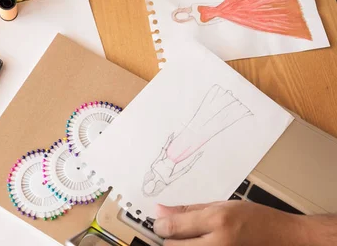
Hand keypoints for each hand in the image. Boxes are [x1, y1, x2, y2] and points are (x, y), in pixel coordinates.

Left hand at [154, 201, 312, 244]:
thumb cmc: (258, 220)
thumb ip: (189, 210)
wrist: (286, 241)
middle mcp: (218, 244)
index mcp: (218, 221)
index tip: (162, 223)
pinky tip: (202, 245)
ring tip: (194, 240)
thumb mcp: (223, 205)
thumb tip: (160, 211)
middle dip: (170, 239)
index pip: (171, 227)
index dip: (160, 225)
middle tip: (178, 233)